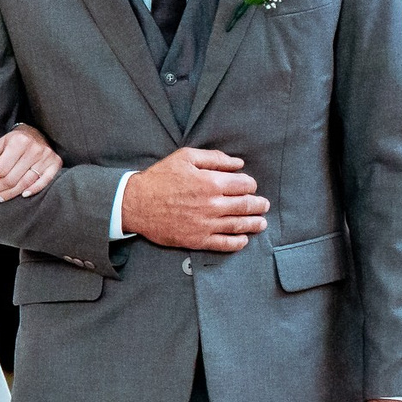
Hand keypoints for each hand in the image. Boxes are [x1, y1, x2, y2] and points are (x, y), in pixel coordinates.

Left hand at [0, 123, 60, 199]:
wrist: (37, 133)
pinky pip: (45, 181)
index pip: (2, 167)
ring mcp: (46, 157)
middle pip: (13, 177)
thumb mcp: (2, 143)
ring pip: (26, 182)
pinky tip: (24, 195)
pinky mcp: (55, 163)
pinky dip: (34, 189)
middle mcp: (34, 149)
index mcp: (20, 141)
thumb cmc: (16, 140)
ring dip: (11, 193)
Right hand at [119, 146, 269, 250]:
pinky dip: (237, 243)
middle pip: (246, 206)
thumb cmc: (160, 178)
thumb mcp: (186, 157)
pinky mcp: (198, 240)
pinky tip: (243, 240)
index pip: (244, 185)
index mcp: (212, 183)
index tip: (250, 186)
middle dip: (258, 205)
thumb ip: (215, 158)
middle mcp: (213, 205)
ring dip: (254, 224)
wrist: (137, 204)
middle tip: (263, 205)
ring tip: (261, 223)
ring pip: (239, 225)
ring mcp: (206, 224)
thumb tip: (238, 163)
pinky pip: (224, 244)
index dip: (251, 185)